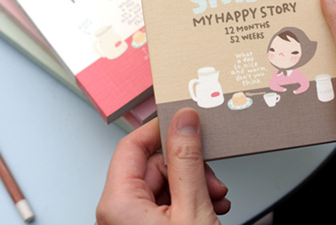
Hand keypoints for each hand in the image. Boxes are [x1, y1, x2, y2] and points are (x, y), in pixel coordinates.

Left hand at [95, 108, 229, 224]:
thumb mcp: (192, 208)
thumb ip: (188, 160)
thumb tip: (185, 121)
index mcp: (119, 203)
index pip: (133, 144)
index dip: (160, 129)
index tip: (184, 121)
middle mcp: (119, 212)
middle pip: (154, 165)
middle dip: (188, 167)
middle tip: (211, 177)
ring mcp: (132, 221)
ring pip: (165, 183)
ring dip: (194, 186)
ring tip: (215, 198)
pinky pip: (167, 202)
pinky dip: (190, 201)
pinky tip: (210, 207)